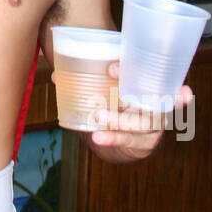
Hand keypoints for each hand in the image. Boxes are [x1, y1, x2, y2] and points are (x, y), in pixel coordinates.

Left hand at [51, 61, 193, 162]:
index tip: (110, 69)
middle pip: (149, 96)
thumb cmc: (119, 108)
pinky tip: (99, 137)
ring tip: (98, 117)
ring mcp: (154, 123)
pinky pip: (130, 139)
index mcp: (147, 85)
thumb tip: (56, 77)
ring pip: (141, 122)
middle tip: (107, 81)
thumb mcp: (109, 92)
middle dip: (129, 90)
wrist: (132, 141)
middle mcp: (155, 102)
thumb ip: (89, 84)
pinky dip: (114, 138)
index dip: (133, 69)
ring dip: (119, 120)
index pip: (145, 73)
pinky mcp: (147, 142)